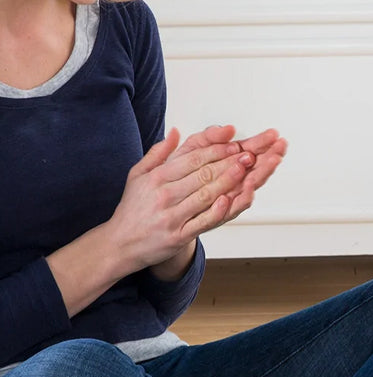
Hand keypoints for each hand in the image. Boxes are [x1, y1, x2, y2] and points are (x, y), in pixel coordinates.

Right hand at [107, 124, 286, 270]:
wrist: (120, 244)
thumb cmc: (133, 208)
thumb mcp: (138, 175)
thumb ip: (158, 153)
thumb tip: (175, 132)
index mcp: (157, 177)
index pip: (192, 159)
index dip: (216, 150)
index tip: (234, 143)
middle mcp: (164, 195)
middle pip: (203, 174)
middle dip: (228, 162)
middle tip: (248, 153)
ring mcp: (172, 216)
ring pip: (206, 195)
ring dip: (228, 181)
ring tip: (246, 170)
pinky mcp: (177, 236)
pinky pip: (201, 222)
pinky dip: (216, 211)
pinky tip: (229, 200)